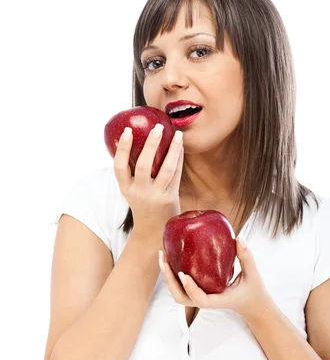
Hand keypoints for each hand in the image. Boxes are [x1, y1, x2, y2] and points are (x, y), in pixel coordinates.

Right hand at [114, 125, 183, 240]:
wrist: (153, 230)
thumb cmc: (143, 203)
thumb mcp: (132, 190)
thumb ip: (132, 170)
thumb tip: (137, 138)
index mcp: (126, 188)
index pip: (119, 167)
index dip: (123, 148)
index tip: (128, 131)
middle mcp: (139, 192)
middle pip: (143, 166)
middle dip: (150, 145)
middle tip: (157, 128)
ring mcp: (156, 196)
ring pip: (165, 170)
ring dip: (172, 150)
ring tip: (177, 135)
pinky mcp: (170, 198)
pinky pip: (176, 175)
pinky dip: (179, 159)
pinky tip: (181, 147)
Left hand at [159, 237, 273, 324]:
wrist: (251, 303)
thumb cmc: (253, 289)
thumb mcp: (253, 274)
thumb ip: (247, 256)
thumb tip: (239, 238)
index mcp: (219, 300)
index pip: (201, 300)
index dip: (190, 288)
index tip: (182, 274)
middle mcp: (206, 300)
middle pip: (181, 297)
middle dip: (169, 280)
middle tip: (164, 259)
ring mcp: (200, 297)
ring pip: (178, 293)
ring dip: (167, 277)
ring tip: (163, 257)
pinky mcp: (198, 291)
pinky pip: (181, 286)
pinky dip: (173, 274)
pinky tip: (171, 257)